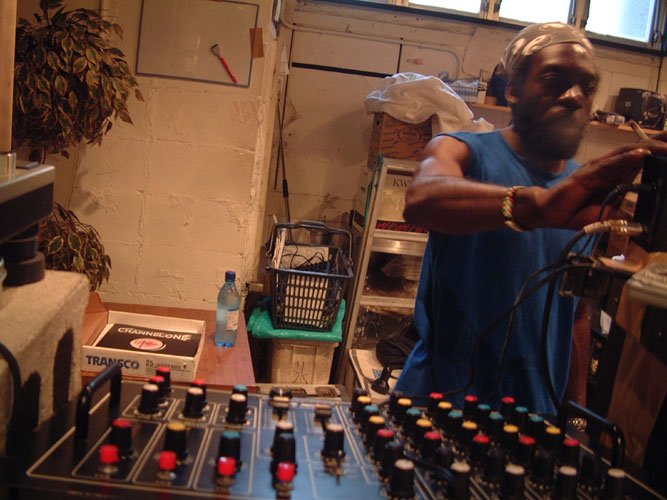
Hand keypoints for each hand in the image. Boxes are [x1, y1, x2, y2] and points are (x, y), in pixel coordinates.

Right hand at [518, 140, 666, 229]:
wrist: (547, 212)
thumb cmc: (573, 211)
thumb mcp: (607, 216)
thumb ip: (624, 215)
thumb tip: (643, 222)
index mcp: (615, 176)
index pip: (642, 160)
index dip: (659, 153)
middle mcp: (608, 168)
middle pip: (639, 151)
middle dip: (661, 145)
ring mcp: (598, 168)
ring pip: (628, 154)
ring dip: (650, 148)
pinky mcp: (587, 174)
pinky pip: (610, 164)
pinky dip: (627, 158)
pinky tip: (643, 154)